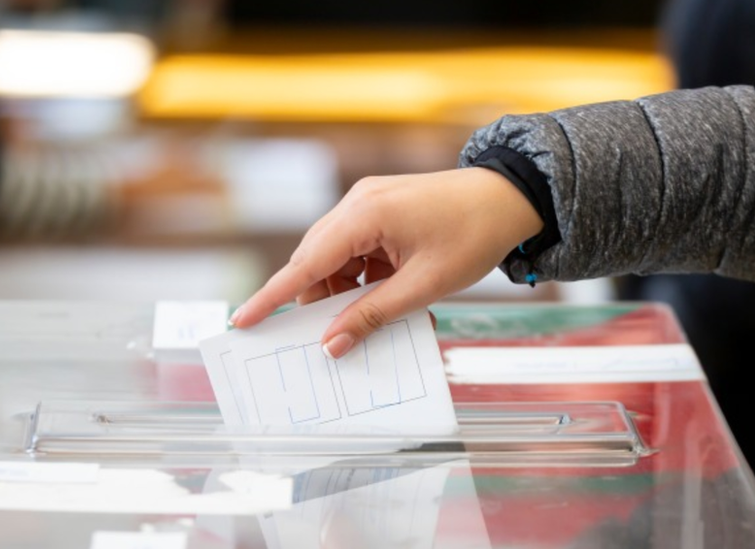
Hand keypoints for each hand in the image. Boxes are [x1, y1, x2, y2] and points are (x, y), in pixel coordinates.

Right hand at [229, 167, 542, 356]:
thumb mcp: (424, 284)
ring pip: (336, 259)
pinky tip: (386, 297)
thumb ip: (372, 315)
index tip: (244, 320)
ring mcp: (368, 204)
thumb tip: (332, 344)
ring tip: (374, 318)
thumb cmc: (473, 234)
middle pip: (317, 261)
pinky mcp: (380, 210)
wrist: (511, 198)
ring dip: (347, 292)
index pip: (305, 263)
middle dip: (320, 301)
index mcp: (364, 214)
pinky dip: (364, 278)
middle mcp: (358, 203)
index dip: (273, 296)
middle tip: (329, 338)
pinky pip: (356, 251)